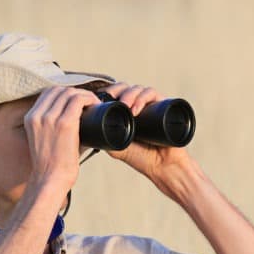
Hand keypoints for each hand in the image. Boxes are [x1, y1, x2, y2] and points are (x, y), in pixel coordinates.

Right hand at [24, 86, 100, 192]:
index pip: (47, 93)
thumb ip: (53, 128)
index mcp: (30, 118)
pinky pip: (78, 100)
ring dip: (84, 94)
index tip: (76, 101)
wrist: (50, 179)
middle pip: (58, 90)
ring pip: (69, 92)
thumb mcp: (44, 141)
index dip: (64, 92)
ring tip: (93, 103)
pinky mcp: (64, 124)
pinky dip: (89, 98)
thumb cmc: (52, 165)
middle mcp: (38, 115)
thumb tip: (77, 122)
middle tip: (88, 101)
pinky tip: (95, 103)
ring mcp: (50, 118)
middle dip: (75, 92)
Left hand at [100, 82, 196, 200]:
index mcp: (128, 113)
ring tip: (124, 106)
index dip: (109, 92)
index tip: (99, 98)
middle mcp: (140, 106)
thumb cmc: (142, 159)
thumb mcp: (117, 147)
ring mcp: (152, 105)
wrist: (163, 166)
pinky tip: (135, 109)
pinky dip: (142, 98)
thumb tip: (90, 128)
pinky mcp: (164, 105)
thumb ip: (104, 137)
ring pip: (138, 88)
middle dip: (117, 90)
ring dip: (129, 94)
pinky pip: (152, 93)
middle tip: (110, 99)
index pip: (117, 93)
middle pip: (127, 87)